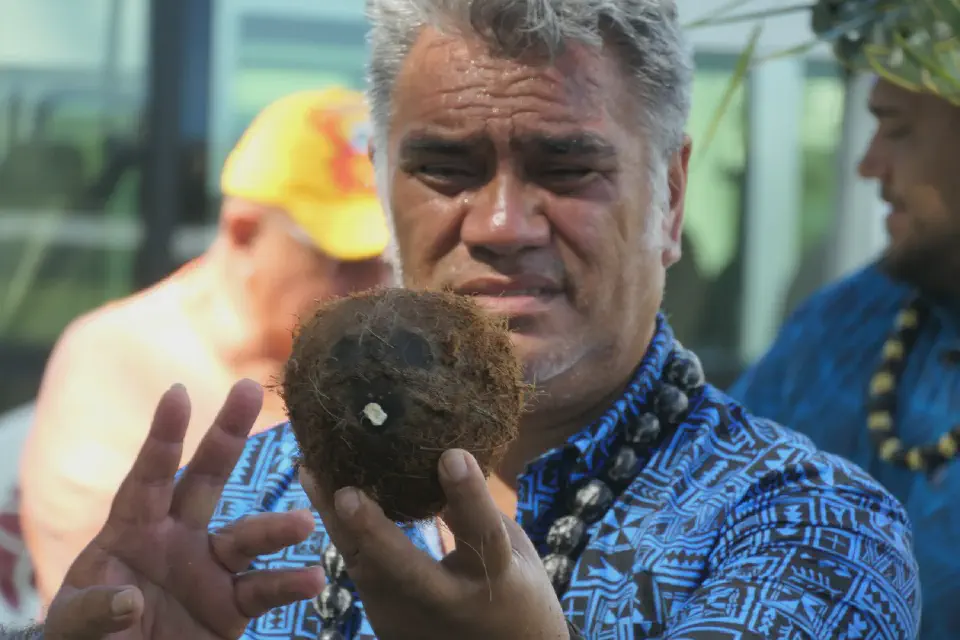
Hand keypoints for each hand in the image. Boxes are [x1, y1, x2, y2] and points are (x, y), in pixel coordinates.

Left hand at [44, 380, 324, 638]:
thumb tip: (129, 599)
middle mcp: (175, 539)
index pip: (148, 478)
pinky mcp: (231, 606)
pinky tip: (313, 580)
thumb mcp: (72, 628)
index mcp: (131, 532)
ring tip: (304, 525)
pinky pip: (263, 590)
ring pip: (246, 537)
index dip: (163, 437)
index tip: (179, 393)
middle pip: (206, 479)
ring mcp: (207, 570)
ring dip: (276, 529)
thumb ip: (92, 612)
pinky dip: (289, 584)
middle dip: (227, 434)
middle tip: (250, 389)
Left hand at [302, 449, 568, 639]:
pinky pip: (360, 569)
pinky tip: (322, 495)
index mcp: (495, 580)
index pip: (482, 536)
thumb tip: (445, 457)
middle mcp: (448, 603)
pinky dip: (342, 530)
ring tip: (313, 470)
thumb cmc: (517, 593)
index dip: (468, 497)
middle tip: (346, 493)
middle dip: (374, 532)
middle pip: (405, 570)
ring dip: (336, 519)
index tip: (451, 455)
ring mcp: (409, 618)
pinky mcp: (384, 621)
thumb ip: (479, 514)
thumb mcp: (515, 552)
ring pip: (365, 567)